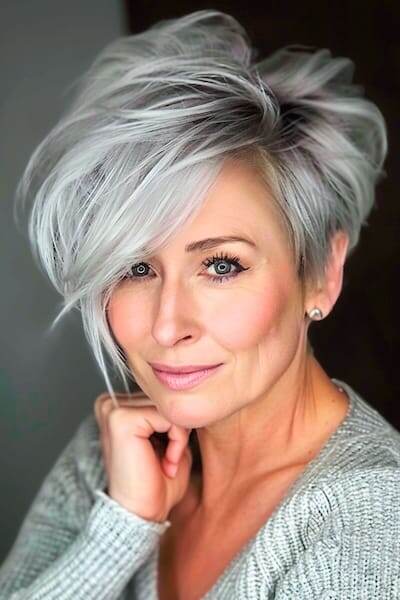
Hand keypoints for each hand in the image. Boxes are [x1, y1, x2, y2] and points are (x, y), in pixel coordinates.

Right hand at [94, 391, 192, 522]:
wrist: (141, 516)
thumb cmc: (156, 483)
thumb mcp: (171, 439)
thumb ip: (175, 414)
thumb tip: (192, 395)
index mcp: (117, 405)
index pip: (163, 396)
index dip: (176, 423)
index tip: (170, 455)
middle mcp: (109, 403)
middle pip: (166, 399)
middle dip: (179, 429)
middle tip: (170, 461)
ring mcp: (112, 409)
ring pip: (169, 406)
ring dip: (179, 436)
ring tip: (168, 462)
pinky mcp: (121, 419)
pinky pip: (168, 415)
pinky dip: (177, 440)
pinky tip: (167, 462)